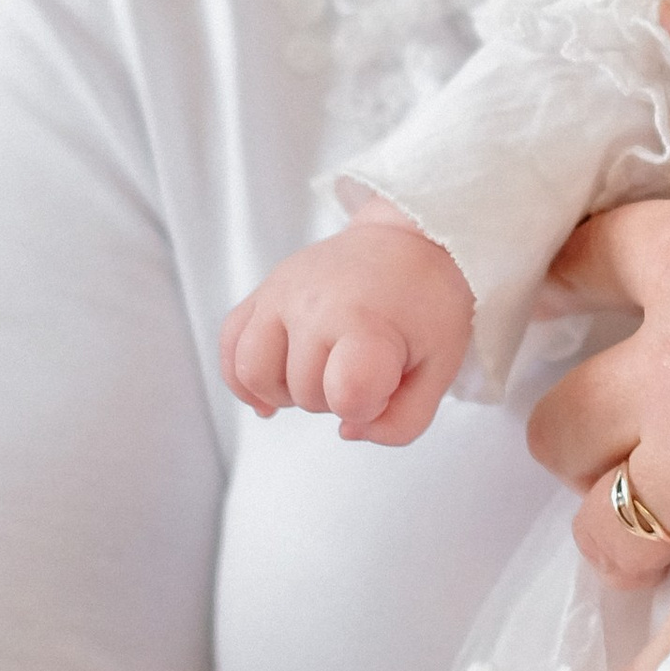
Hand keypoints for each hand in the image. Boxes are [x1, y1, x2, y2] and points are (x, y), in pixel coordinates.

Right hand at [220, 208, 474, 445]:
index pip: (345, 395)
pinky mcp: (264, 289)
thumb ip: (402, 421)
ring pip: (253, 373)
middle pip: (303, 393)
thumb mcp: (439, 369)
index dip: (367, 408)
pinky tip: (272, 391)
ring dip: (287, 390)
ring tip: (320, 374)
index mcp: (367, 321)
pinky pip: (230, 344)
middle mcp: (315, 304)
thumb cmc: (427, 306)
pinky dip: (243, 377)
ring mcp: (283, 293)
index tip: (387, 386)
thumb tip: (346, 430)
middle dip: (335, 398)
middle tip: (365, 369)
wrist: (412, 240)